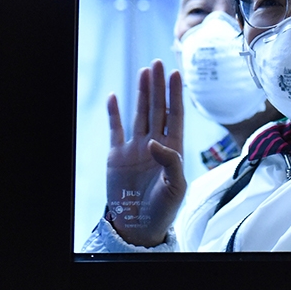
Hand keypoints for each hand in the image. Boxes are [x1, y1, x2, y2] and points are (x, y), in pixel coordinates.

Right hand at [106, 59, 185, 246]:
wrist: (139, 226)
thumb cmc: (163, 209)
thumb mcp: (175, 188)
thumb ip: (170, 162)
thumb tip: (154, 141)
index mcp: (173, 149)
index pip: (176, 115)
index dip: (176, 94)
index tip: (176, 74)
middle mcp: (155, 144)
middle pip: (157, 108)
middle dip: (158, 86)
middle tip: (158, 63)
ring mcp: (135, 148)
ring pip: (139, 113)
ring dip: (142, 93)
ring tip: (144, 72)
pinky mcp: (117, 155)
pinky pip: (115, 129)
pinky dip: (114, 113)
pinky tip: (114, 96)